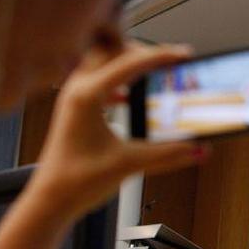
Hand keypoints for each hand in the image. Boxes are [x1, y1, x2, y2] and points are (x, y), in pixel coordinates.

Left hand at [29, 41, 207, 220]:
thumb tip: (198, 149)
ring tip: (152, 71)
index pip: (131, 62)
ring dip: (128, 61)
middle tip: (168, 60)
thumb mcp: (129, 164)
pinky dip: (117, 79)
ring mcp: (75, 97)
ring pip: (103, 60)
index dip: (162, 55)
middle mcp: (78, 89)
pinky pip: (97, 79)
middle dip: (142, 49)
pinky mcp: (76, 108)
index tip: (185, 55)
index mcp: (87, 95)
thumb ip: (169, 154)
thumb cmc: (74, 182)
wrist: (50, 200)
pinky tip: (128, 97)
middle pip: (112, 48)